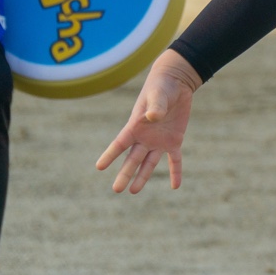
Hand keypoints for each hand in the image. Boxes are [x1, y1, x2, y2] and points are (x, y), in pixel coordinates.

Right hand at [96, 49, 202, 193]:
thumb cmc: (161, 87)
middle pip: (132, 159)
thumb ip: (156, 106)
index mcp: (135, 126)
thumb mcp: (158, 95)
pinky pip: (175, 160)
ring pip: (149, 163)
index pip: (120, 143)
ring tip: (133, 191)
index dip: (110, 155)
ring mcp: (159, 141)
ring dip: (142, 177)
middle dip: (125, 174)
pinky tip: (175, 186)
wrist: (176, 84)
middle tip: (116, 189)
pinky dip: (176, 172)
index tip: (99, 167)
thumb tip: (153, 117)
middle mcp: (144, 137)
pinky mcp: (174, 140)